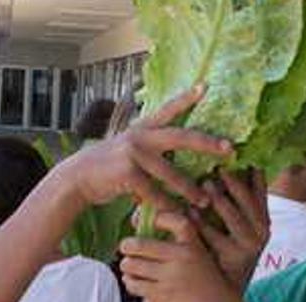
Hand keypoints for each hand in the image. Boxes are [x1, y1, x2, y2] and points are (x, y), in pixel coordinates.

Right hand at [56, 86, 231, 210]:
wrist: (76, 179)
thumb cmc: (107, 169)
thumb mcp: (126, 149)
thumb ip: (149, 148)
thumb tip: (176, 153)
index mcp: (141, 128)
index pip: (167, 109)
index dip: (186, 98)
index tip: (206, 86)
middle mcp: (139, 136)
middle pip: (180, 137)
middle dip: (206, 142)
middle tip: (229, 148)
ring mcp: (132, 153)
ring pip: (170, 173)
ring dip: (189, 188)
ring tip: (204, 199)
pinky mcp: (127, 173)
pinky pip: (154, 192)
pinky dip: (166, 204)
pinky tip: (177, 212)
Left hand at [119, 212, 245, 301]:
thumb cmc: (212, 286)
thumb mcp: (205, 259)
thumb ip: (184, 244)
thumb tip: (153, 224)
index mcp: (195, 244)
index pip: (171, 220)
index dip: (156, 218)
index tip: (149, 223)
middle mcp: (183, 257)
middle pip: (139, 244)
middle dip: (127, 246)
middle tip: (126, 248)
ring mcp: (172, 276)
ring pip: (132, 265)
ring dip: (126, 266)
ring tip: (129, 267)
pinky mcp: (164, 295)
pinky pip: (135, 284)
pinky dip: (130, 282)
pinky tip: (134, 282)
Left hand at [193, 169, 269, 288]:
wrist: (221, 298)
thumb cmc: (225, 253)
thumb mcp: (239, 228)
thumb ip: (236, 202)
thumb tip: (232, 164)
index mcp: (264, 220)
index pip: (259, 189)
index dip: (248, 171)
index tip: (232, 155)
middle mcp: (260, 233)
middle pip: (247, 200)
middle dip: (232, 182)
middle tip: (215, 166)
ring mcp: (248, 248)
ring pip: (233, 217)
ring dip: (218, 199)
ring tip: (203, 184)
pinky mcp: (232, 260)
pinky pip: (215, 237)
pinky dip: (202, 222)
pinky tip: (188, 212)